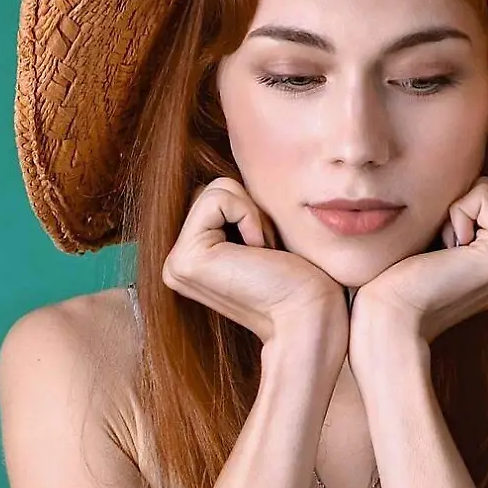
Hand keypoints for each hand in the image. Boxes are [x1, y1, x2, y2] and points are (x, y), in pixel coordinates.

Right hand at [162, 178, 344, 346]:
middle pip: (213, 188)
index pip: (218, 196)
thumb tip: (230, 171)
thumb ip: (237, 212)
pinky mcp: (186, 259)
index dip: (253, 211)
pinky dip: (250, 217)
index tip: (269, 251)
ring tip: (264, 254)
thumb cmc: (301, 280)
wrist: (310, 316)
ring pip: (216, 188)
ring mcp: (176, 263)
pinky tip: (260, 253)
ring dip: (253, 214)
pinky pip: (219, 197)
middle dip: (252, 209)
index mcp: (192, 259)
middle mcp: (177, 263)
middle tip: (268, 253)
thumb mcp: (263, 236)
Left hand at [351, 177, 487, 342]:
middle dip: (458, 211)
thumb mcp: (439, 243)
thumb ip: (464, 218)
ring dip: (455, 214)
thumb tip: (471, 180)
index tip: (438, 252)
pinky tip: (446, 250)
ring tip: (442, 253)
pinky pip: (485, 195)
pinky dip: (458, 212)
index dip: (455, 214)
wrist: (391, 317)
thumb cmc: (399, 282)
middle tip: (439, 252)